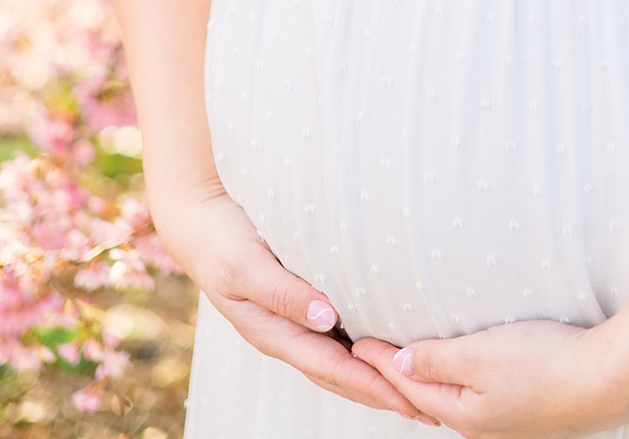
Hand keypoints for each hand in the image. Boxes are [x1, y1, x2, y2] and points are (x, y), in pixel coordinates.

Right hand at [152, 189, 434, 423]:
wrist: (198, 219)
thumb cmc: (220, 240)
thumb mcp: (245, 266)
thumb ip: (284, 293)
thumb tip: (328, 318)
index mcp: (274, 333)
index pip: (332, 369)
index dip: (370, 386)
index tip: (408, 400)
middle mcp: (288, 335)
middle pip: (342, 376)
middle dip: (384, 394)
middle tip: (430, 410)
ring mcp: (294, 322)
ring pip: (342, 361)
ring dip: (377, 378)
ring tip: (418, 389)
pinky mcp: (301, 304)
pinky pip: (339, 337)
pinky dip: (365, 349)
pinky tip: (388, 348)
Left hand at [361, 318, 628, 437]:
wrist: (612, 378)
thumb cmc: (545, 362)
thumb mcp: (478, 355)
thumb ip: (434, 360)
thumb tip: (397, 365)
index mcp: (464, 414)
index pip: (406, 386)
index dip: (379, 360)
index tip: (354, 341)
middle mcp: (482, 424)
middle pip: (427, 397)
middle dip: (397, 376)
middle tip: (370, 353)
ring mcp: (505, 419)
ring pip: (452, 396)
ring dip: (427, 377)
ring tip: (405, 361)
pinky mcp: (526, 406)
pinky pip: (476, 393)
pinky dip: (455, 379)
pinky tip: (458, 370)